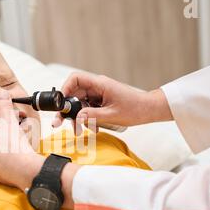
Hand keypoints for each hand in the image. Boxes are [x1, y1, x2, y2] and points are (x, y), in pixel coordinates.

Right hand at [52, 72, 172, 133]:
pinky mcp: (101, 101)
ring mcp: (98, 94)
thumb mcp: (112, 115)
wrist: (148, 109)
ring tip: (79, 130)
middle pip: (74, 94)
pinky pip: (87, 108)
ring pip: (80, 104)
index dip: (65, 89)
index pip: (75, 79)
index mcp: (100, 84)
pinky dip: (86, 118)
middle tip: (60, 123)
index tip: (61, 104)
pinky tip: (92, 128)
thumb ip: (92, 116)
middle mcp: (97, 87)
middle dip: (68, 110)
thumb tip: (77, 118)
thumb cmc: (135, 108)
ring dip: (77, 117)